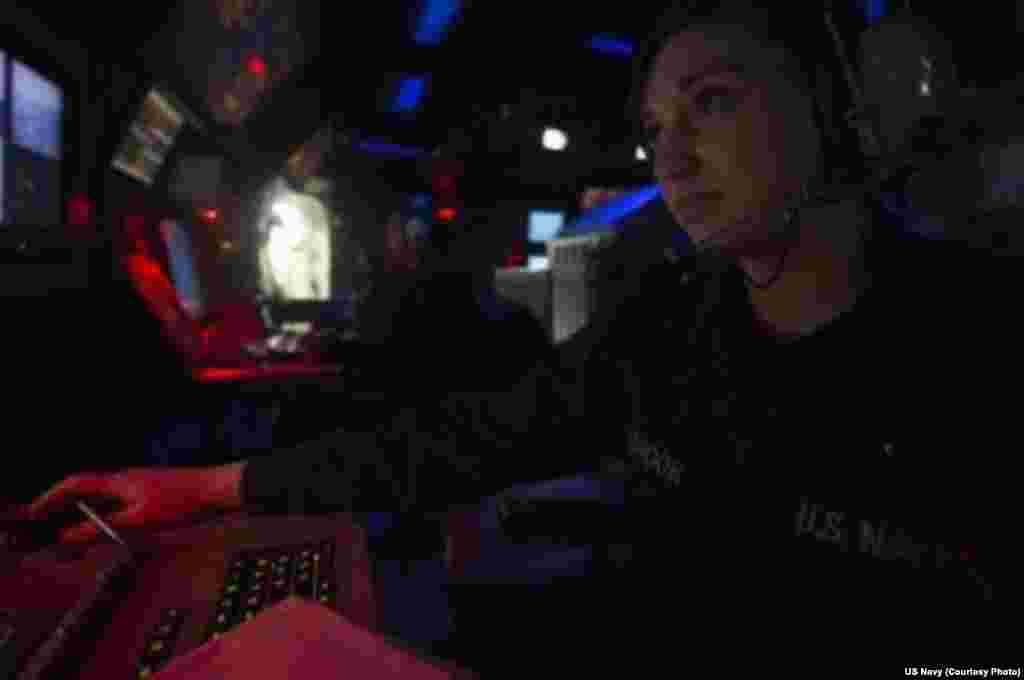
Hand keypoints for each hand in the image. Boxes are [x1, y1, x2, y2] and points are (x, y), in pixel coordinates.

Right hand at [27, 463, 245, 543]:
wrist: (221, 491)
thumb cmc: (185, 501)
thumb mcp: (140, 520)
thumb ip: (103, 529)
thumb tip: (70, 537)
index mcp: (119, 482)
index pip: (75, 484)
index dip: (51, 497)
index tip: (35, 513)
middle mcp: (126, 480)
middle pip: (87, 495)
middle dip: (68, 515)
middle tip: (58, 538)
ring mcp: (140, 486)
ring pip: (105, 504)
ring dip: (91, 521)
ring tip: (83, 543)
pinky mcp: (153, 495)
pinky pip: (122, 508)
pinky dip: (111, 522)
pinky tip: (115, 535)